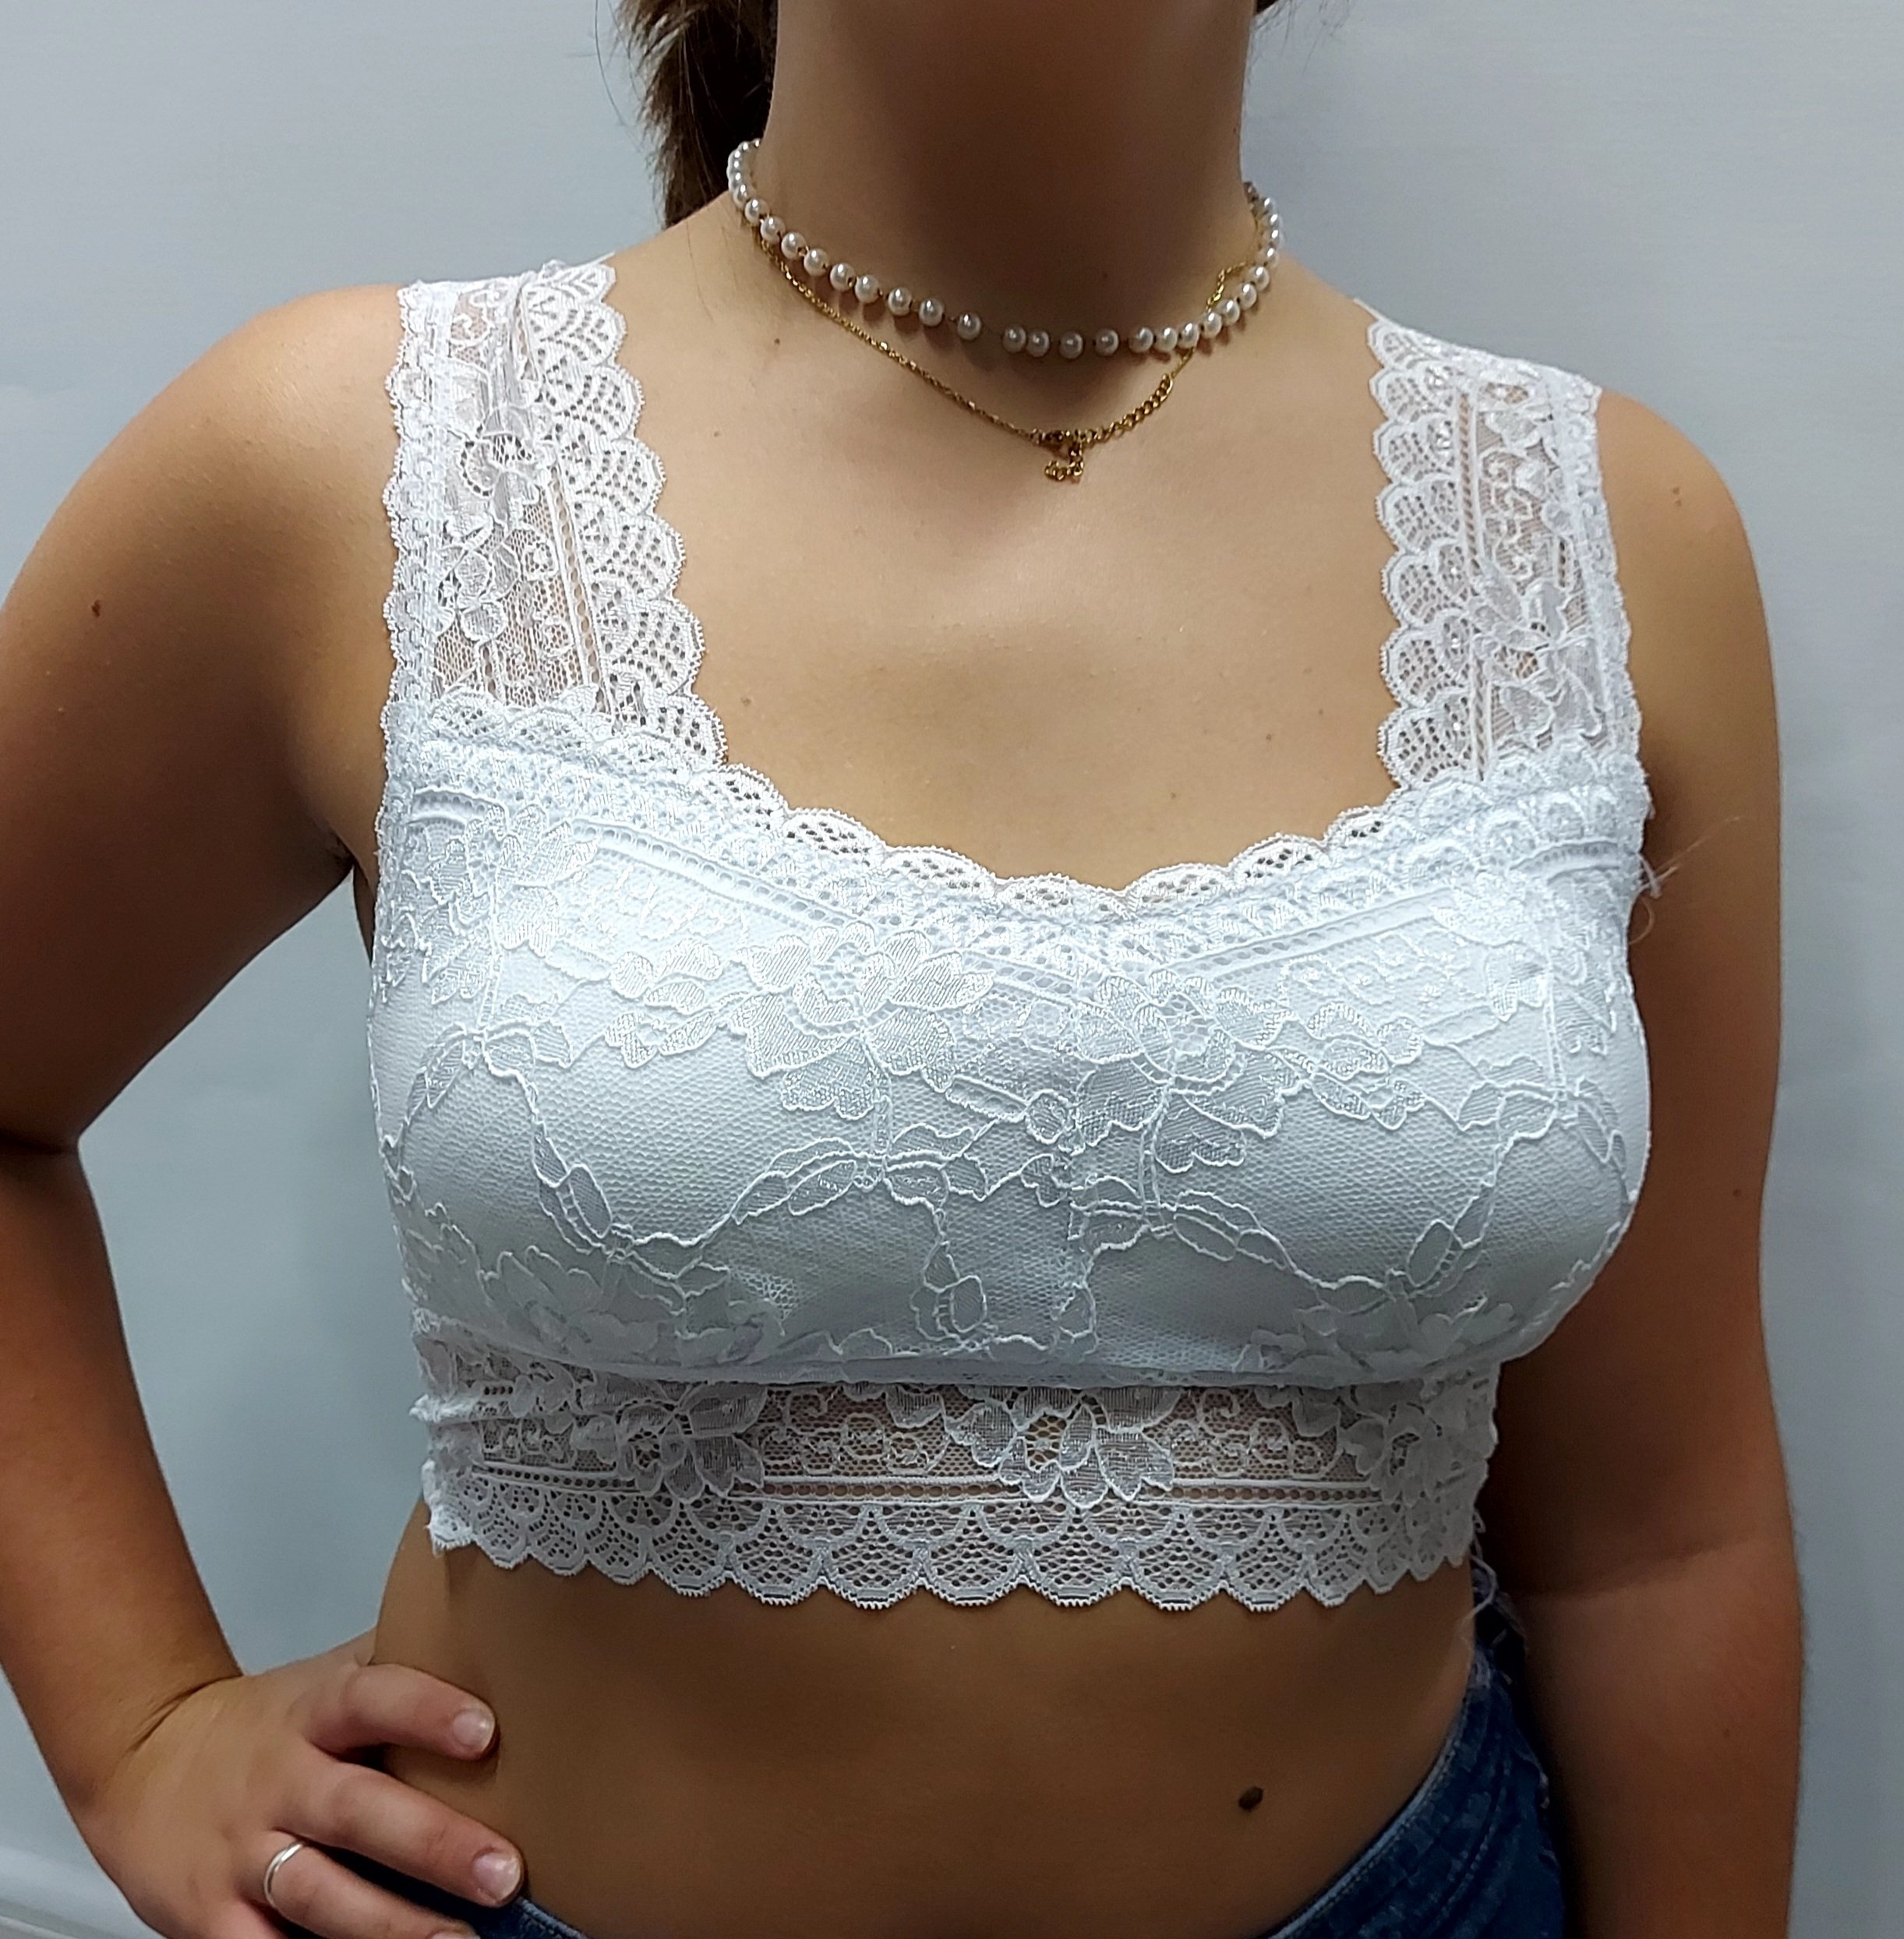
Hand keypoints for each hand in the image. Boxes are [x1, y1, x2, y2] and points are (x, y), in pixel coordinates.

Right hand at [73, 1628, 523, 1938]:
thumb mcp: (327, 1678)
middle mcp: (281, 1781)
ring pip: (318, 1892)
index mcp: (314, 1713)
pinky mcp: (209, 1916)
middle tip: (505, 1872)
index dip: (426, 1712)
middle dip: (434, 1844)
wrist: (143, 1760)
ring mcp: (243, 1853)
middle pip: (358, 1811)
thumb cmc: (268, 1723)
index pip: (372, 1699)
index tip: (486, 1732)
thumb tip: (497, 1633)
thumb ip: (397, 1666)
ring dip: (392, 1925)